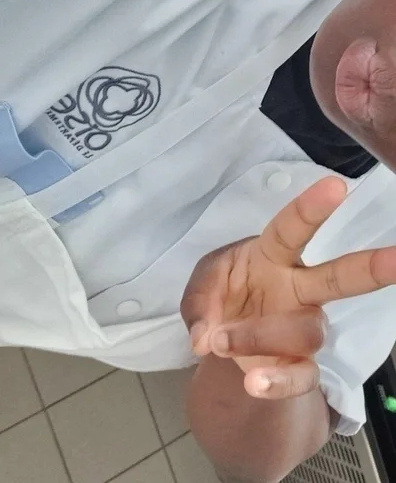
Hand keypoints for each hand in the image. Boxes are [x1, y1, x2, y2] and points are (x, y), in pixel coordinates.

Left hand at [181, 177, 395, 399]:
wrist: (222, 339)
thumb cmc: (221, 295)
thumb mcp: (200, 286)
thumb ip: (198, 303)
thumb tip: (204, 337)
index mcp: (272, 256)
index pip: (293, 229)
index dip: (311, 209)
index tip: (335, 185)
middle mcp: (298, 288)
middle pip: (339, 277)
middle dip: (370, 268)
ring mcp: (303, 327)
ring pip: (304, 331)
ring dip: (256, 336)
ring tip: (219, 341)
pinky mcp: (299, 364)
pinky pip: (302, 375)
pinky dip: (277, 381)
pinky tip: (254, 383)